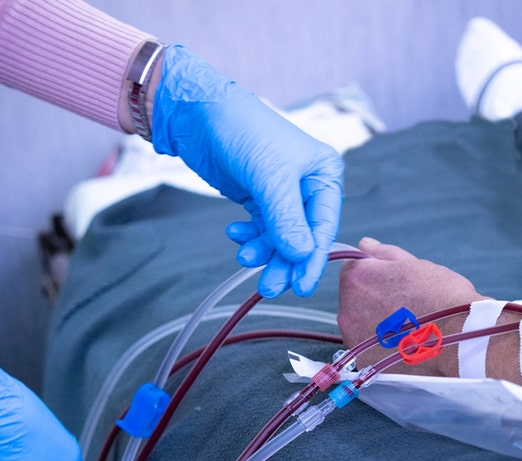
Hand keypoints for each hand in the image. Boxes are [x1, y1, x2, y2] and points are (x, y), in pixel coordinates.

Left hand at [151, 45, 343, 297]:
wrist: (198, 112)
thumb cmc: (242, 132)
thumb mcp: (268, 177)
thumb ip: (286, 219)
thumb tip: (300, 256)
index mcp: (323, 175)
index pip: (324, 226)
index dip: (312, 259)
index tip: (301, 287)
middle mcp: (308, 186)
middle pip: (302, 236)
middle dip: (285, 261)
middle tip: (268, 286)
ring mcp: (283, 193)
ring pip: (280, 236)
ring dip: (264, 251)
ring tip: (244, 258)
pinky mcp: (259, 197)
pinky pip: (262, 228)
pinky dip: (251, 236)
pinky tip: (236, 234)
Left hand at [338, 238, 485, 373]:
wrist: (459, 338)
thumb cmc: (441, 296)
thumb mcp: (415, 264)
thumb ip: (384, 254)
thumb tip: (365, 244)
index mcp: (356, 278)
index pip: (352, 270)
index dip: (374, 274)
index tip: (393, 281)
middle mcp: (347, 309)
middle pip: (353, 299)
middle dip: (372, 299)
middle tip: (404, 304)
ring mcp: (354, 339)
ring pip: (360, 325)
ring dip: (376, 323)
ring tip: (407, 326)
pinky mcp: (365, 362)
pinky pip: (369, 349)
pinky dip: (382, 346)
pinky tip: (404, 343)